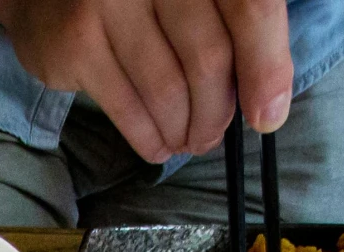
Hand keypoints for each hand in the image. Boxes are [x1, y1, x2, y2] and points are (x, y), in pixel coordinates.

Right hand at [0, 0, 292, 162]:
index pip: (249, 8)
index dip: (266, 65)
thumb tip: (267, 105)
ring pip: (167, 89)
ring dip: (184, 130)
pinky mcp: (76, 40)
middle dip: (218, 111)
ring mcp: (108, 2)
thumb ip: (234, 24)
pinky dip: (148, 137)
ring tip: (187, 141)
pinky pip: (125, 106)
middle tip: (213, 134)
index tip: (266, 115)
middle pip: (208, 56)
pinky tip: (158, 145)